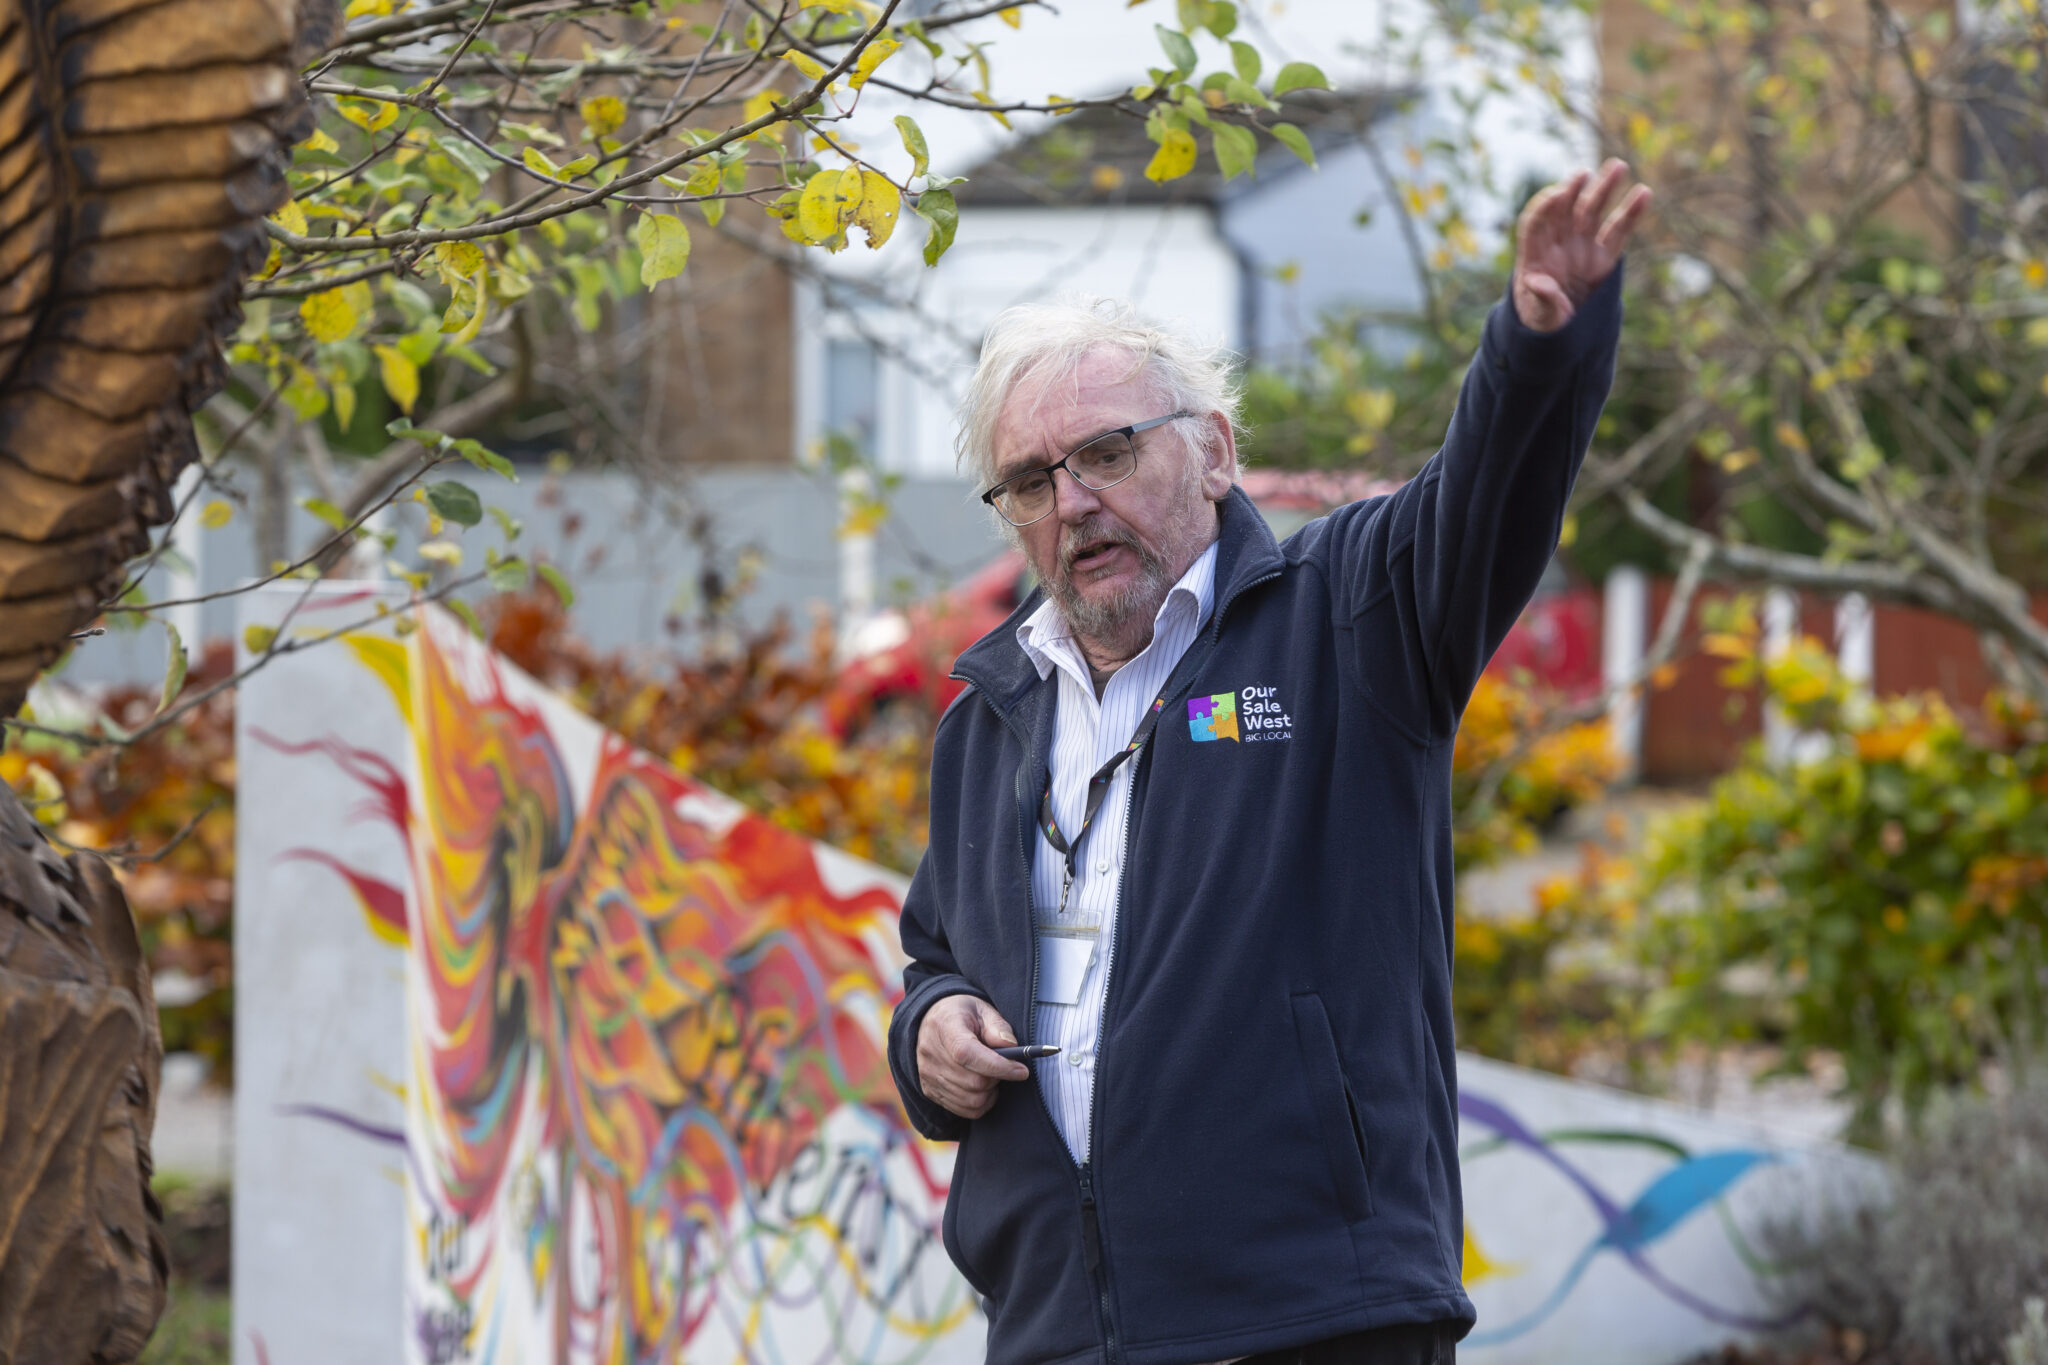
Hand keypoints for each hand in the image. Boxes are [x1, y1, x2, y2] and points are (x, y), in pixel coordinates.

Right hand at [917, 994, 1029, 1119]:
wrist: (931, 1021)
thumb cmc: (962, 1014)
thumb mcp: (983, 1010)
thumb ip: (998, 1027)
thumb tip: (1011, 1046)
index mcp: (945, 1027)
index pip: (968, 1054)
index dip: (998, 1066)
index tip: (1021, 1070)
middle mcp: (931, 1053)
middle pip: (974, 1082)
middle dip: (997, 1078)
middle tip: (1004, 1066)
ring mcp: (928, 1075)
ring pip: (972, 1100)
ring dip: (990, 1092)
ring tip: (991, 1074)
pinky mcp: (929, 1090)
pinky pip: (964, 1110)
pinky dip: (981, 1103)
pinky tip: (982, 1086)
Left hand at [1512, 159, 1652, 332]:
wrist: (1562, 329)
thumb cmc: (1542, 321)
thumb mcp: (1539, 316)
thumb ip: (1541, 300)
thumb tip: (1538, 283)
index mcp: (1535, 256)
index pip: (1536, 224)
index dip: (1543, 208)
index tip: (1555, 195)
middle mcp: (1558, 244)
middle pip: (1564, 210)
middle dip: (1573, 191)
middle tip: (1585, 174)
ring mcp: (1582, 246)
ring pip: (1592, 212)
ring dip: (1604, 189)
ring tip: (1619, 167)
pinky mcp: (1605, 256)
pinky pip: (1619, 230)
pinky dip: (1631, 212)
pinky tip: (1644, 194)